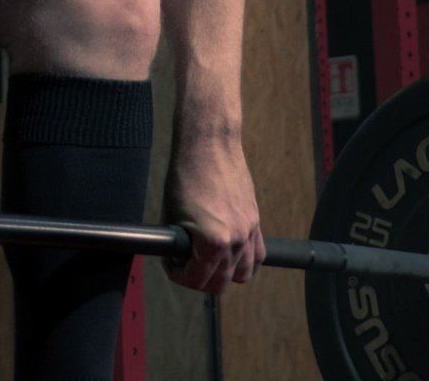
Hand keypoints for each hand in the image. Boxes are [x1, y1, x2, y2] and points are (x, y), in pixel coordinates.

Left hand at [162, 137, 263, 292]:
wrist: (209, 144)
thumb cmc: (185, 174)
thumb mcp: (171, 215)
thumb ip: (177, 244)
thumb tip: (177, 259)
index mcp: (213, 241)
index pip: (197, 280)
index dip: (178, 275)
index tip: (172, 264)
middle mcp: (236, 240)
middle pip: (220, 284)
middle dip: (199, 279)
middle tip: (185, 264)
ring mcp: (249, 230)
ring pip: (243, 274)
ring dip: (223, 273)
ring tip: (207, 260)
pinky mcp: (255, 220)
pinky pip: (258, 255)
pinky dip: (244, 261)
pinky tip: (229, 253)